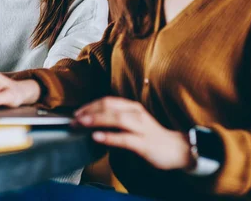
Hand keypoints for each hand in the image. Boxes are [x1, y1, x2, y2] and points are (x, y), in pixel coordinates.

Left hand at [73, 97, 192, 169]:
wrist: (177, 149)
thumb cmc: (151, 136)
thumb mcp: (133, 122)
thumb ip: (116, 119)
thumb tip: (94, 120)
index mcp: (132, 107)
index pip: (107, 101)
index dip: (90, 105)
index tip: (76, 112)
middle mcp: (136, 113)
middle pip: (109, 107)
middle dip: (89, 111)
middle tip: (73, 118)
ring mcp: (140, 127)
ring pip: (116, 119)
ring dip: (96, 120)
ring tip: (81, 123)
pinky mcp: (143, 143)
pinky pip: (124, 138)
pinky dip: (108, 137)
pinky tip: (96, 137)